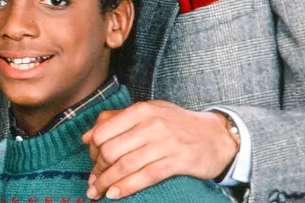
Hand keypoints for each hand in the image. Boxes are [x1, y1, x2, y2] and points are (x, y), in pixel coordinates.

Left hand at [81, 100, 237, 199]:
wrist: (217, 135)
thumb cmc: (178, 125)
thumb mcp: (149, 113)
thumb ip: (117, 120)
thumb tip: (87, 137)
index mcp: (141, 110)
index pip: (103, 131)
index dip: (92, 151)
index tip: (91, 163)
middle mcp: (152, 124)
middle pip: (111, 150)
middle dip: (97, 170)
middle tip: (92, 183)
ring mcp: (166, 142)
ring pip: (126, 165)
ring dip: (107, 182)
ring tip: (97, 193)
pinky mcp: (178, 160)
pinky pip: (146, 176)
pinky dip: (127, 187)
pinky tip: (115, 194)